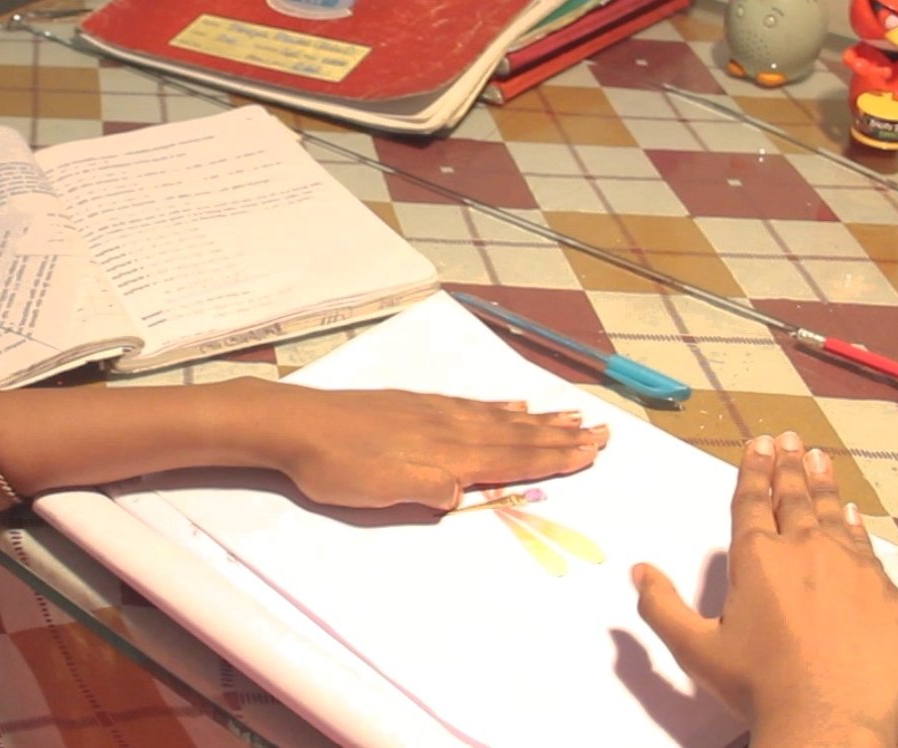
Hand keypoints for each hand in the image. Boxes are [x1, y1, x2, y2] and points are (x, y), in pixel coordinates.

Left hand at [249, 386, 608, 509]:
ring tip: (571, 415)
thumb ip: (428, 490)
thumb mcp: (381, 490)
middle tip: (602, 432)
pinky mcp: (414, 405)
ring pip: (499, 418)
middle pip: (517, 435)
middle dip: (561, 437)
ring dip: (539, 421)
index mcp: (447, 454)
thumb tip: (465, 492)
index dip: (554, 458)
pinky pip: (471, 405)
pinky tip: (510, 406)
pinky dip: (498, 407)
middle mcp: (450, 428)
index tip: (591, 452)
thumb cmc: (336, 467)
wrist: (295, 425)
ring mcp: (433, 413)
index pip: (512, 458)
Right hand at [632, 432, 897, 747]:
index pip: (752, 501)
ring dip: (823, 485)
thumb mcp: (696, 649)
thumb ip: (662, 606)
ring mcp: (852, 568)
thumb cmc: (759, 686)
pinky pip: (868, 549)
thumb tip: (639, 571)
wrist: (832, 721)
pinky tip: (853, 515)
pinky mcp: (886, 593)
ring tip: (819, 459)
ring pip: (833, 515)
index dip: (754, 470)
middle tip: (791, 439)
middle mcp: (805, 550)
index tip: (759, 443)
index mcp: (757, 557)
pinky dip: (857, 526)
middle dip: (789, 465)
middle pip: (795, 497)